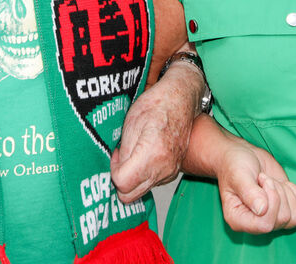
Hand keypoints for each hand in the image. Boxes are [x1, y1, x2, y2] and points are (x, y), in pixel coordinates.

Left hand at [110, 64, 202, 202]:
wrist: (181, 99)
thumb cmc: (158, 105)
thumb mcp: (131, 123)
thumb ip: (124, 153)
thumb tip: (116, 171)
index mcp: (152, 154)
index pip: (122, 183)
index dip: (113, 171)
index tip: (116, 155)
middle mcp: (163, 168)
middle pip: (130, 196)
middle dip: (120, 181)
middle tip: (120, 159)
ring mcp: (170, 172)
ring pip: (140, 191)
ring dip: (131, 178)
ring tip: (132, 154)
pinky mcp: (172, 172)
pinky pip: (151, 183)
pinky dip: (142, 175)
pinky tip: (142, 155)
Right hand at [214, 140, 295, 233]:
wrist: (243, 156)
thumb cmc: (235, 165)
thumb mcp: (239, 175)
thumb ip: (249, 193)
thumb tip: (262, 210)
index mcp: (239, 220)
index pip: (265, 226)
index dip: (271, 202)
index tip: (262, 181)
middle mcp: (256, 225)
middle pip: (282, 219)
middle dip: (277, 192)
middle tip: (264, 179)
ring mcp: (272, 219)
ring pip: (295, 217)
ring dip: (286, 193)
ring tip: (271, 182)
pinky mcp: (285, 209)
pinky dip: (295, 192)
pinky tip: (281, 184)